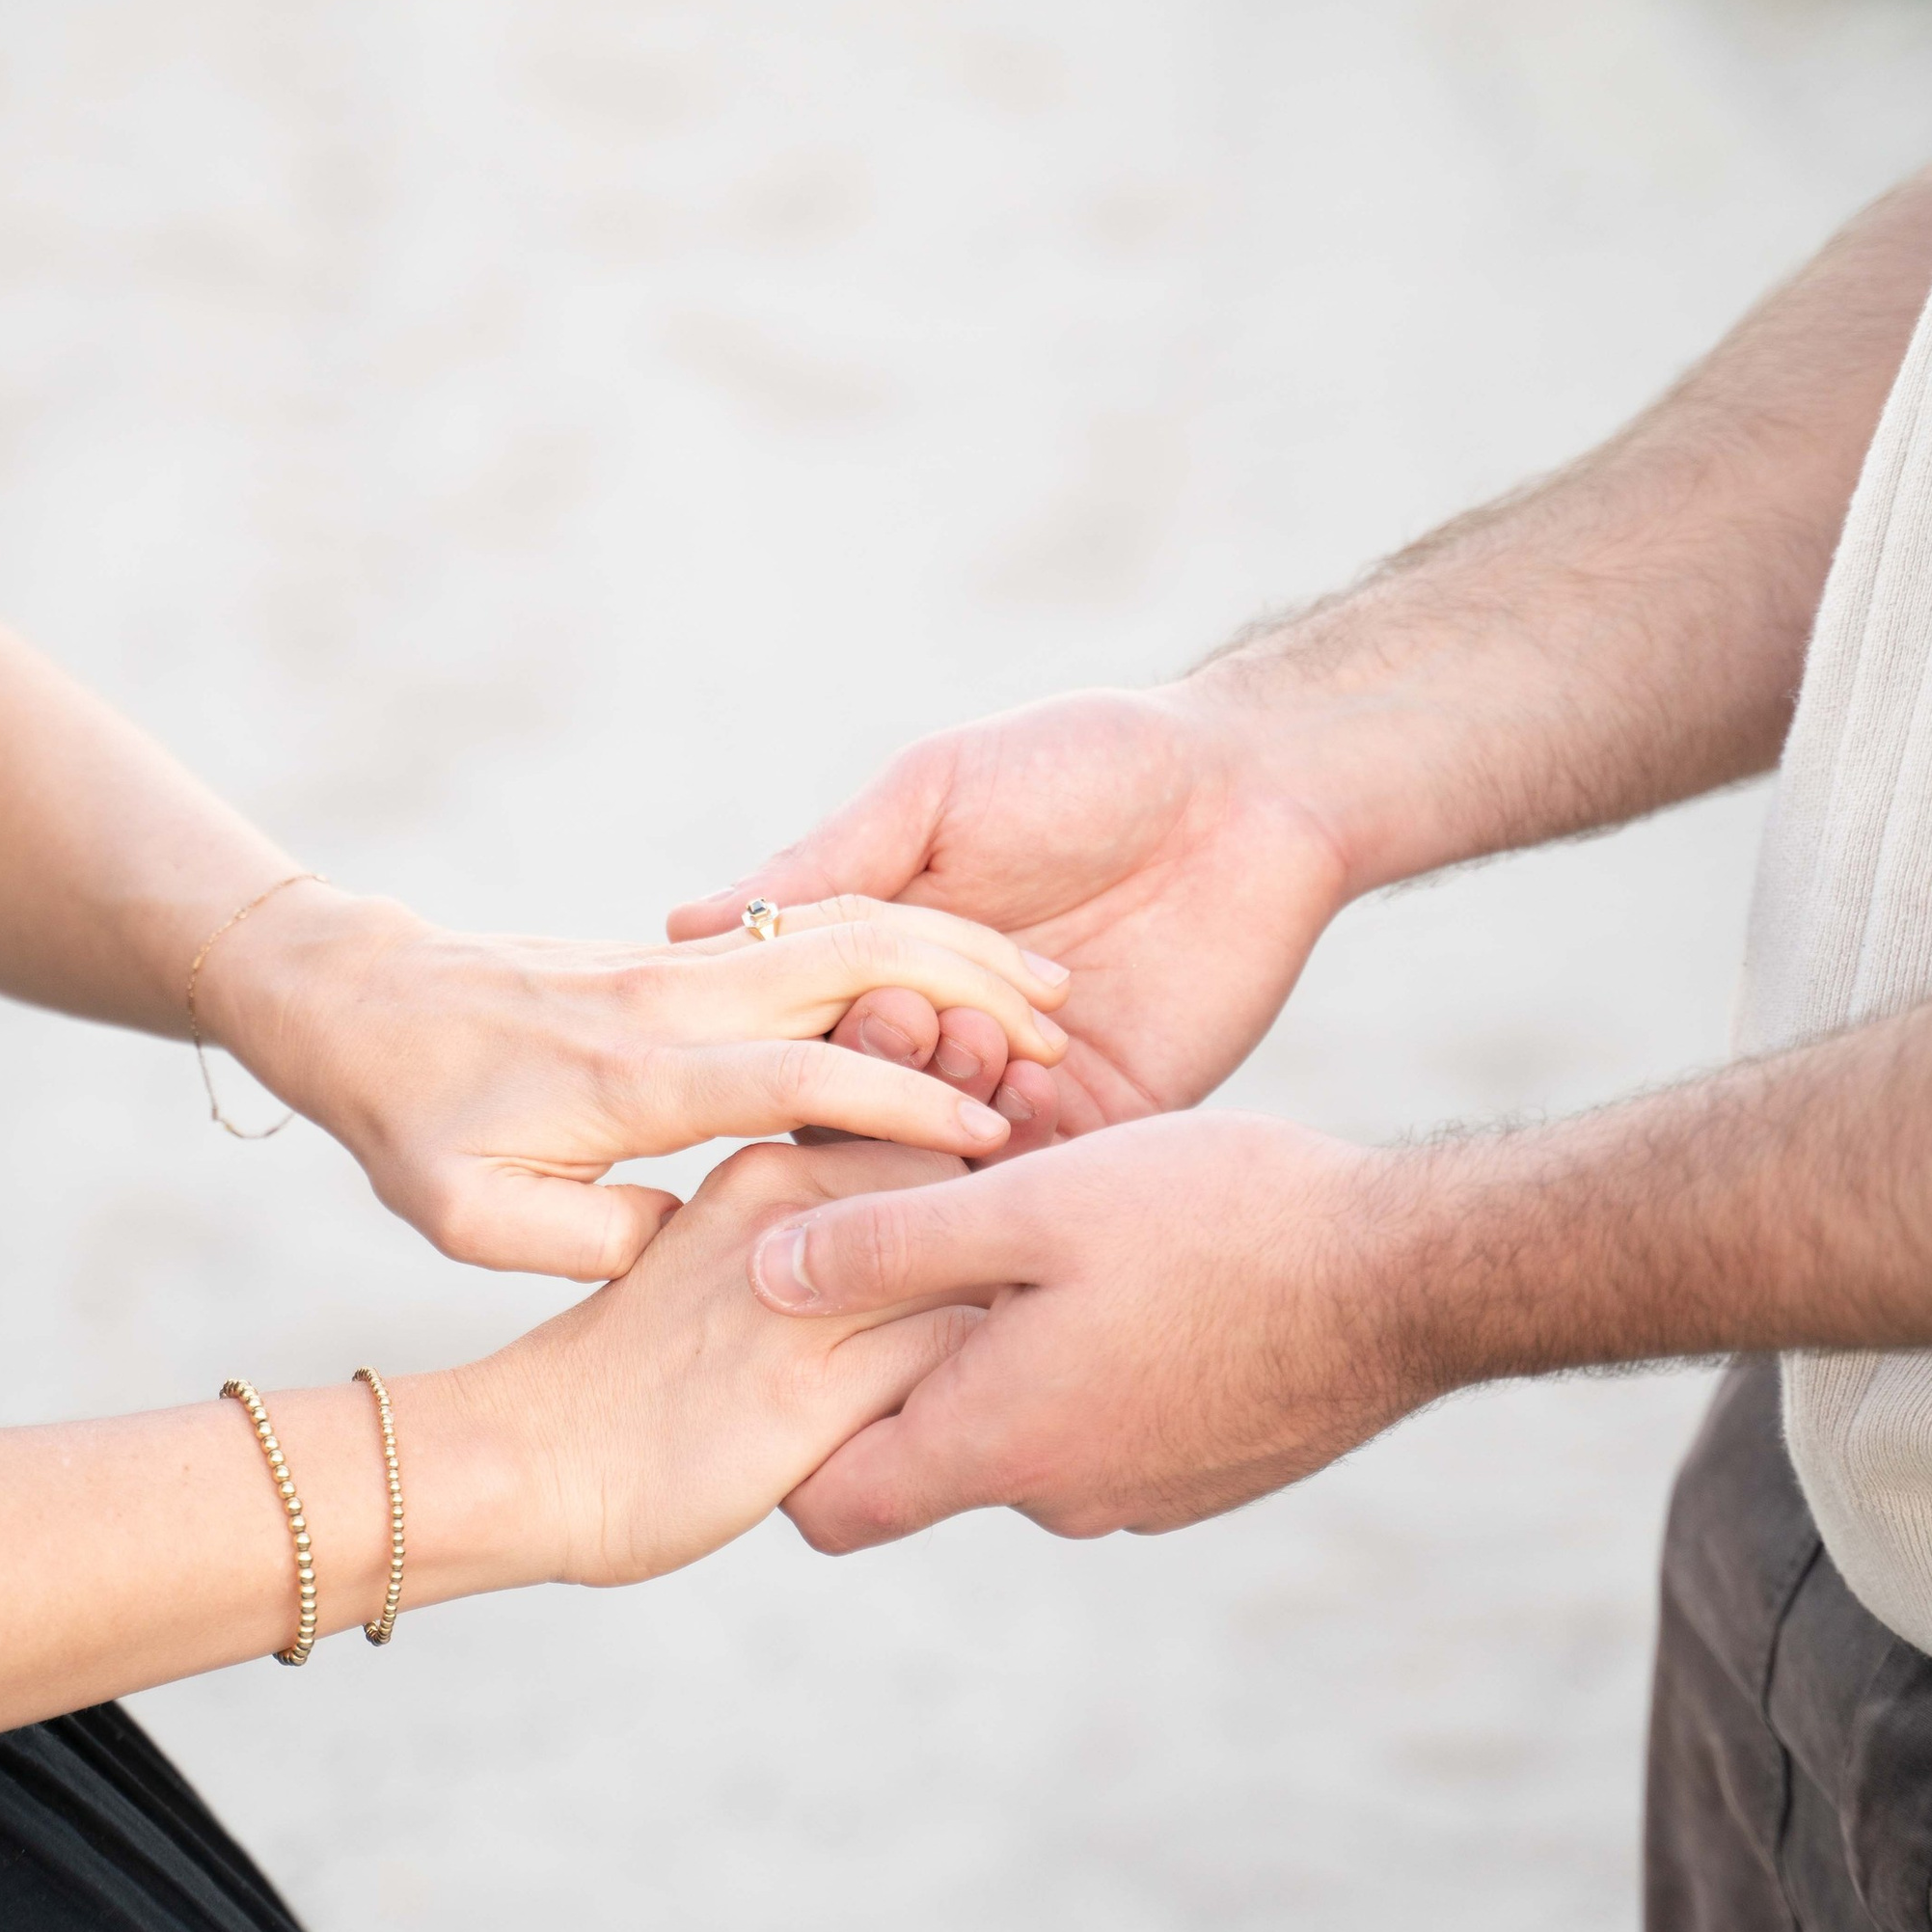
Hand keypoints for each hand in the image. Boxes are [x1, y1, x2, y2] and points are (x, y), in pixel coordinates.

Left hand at [198, 883, 1070, 1277]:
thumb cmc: (408, 1122)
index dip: (900, 1106)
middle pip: (849, 968)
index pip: (800, 1077)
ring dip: (951, 951)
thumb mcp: (465, 1214)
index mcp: (635, 1074)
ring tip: (1048, 995)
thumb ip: (582, 1240)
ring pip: (843, 929)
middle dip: (964, 998)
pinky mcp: (682, 954)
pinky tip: (971, 966)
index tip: (989, 1142)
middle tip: (1062, 1042)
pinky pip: (811, 930)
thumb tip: (688, 1244)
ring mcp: (681, 966)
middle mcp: (673, 1002)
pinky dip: (904, 936)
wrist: (354, 997)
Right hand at [450, 1140, 981, 1586]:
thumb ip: (822, 1234)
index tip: (1031, 1229)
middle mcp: (788, 1216)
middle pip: (976, 1190)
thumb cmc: (643, 1373)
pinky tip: (990, 1418)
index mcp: (768, 1170)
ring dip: (1022, 1312)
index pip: (935, 1136)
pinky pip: (953, 1361)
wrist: (533, 1460)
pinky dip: (991, 1382)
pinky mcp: (807, 1392)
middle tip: (1052, 1297)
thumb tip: (951, 1252)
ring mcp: (799, 1300)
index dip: (1004, 1176)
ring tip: (1032, 1362)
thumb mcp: (729, 1259)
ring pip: (979, 1267)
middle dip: (1027, 1238)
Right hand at [665, 686, 1350, 1151]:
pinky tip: (1029, 1102)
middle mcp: (947, 1033)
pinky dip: (1024, 1145)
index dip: (794, 1031)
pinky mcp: (1114, 1117)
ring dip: (945, 1110)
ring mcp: (1029, 1085)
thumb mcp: (935, 794)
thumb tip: (680, 923)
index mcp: (888, 959)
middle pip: (868, 1102)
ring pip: (946, 1147)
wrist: (1252, 785)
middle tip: (905, 1024)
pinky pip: (1047, 1168)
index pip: (805, 1028)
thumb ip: (827, 867)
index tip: (799, 1008)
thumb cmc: (1087, 763)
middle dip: (877, 1071)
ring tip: (972, 1056)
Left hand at [740, 1110, 1431, 1545]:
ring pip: (1023, 1428)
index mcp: (999, 1444)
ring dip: (1008, 1347)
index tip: (801, 1335)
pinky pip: (1106, 1421)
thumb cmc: (1220, 1222)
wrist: (1412, 1276)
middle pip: (926, 1456)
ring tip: (1038, 1232)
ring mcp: (1142, 1493)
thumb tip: (761, 1275)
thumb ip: (885, 1243)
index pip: (831, 1508)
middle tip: (927, 1235)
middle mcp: (1063, 1497)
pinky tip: (1129, 1265)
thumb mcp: (1031, 1204)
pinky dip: (1089, 1358)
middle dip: (906, 1360)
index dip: (793, 1434)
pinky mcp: (1207, 1470)